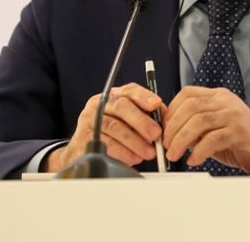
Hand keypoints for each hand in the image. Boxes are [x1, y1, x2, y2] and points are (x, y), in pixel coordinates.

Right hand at [43, 83, 164, 172]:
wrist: (83, 150)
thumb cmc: (112, 134)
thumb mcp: (129, 121)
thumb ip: (147, 117)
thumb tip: (166, 119)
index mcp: (114, 96)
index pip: (130, 90)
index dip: (144, 96)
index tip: (156, 104)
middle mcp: (100, 103)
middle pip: (122, 106)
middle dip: (142, 121)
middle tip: (156, 135)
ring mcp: (89, 119)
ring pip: (115, 127)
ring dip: (135, 141)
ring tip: (148, 152)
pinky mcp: (84, 137)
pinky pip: (107, 144)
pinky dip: (124, 152)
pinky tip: (134, 158)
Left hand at [163, 86, 249, 174]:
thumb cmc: (240, 143)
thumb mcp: (213, 130)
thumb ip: (194, 127)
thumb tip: (168, 131)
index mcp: (219, 96)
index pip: (188, 93)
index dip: (171, 110)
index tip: (163, 128)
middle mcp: (226, 101)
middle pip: (191, 106)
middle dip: (173, 128)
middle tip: (166, 145)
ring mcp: (235, 114)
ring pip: (199, 121)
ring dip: (181, 140)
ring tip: (175, 155)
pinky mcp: (241, 132)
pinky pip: (213, 139)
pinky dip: (199, 151)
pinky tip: (194, 160)